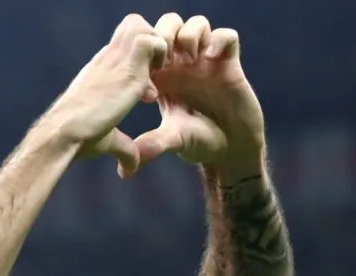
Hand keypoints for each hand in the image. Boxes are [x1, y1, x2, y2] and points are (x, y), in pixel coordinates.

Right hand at [43, 14, 167, 177]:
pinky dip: (160, 57)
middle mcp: (107, 60)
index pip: (124, 47)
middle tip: (157, 76)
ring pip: (141, 25)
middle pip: (132, 25)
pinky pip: (151, 40)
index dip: (141, 65)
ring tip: (157, 78)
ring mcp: (115, 61)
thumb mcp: (106, 141)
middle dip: (152, 45)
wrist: (64, 134)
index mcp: (101, 72)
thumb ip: (123, 149)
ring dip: (157, 48)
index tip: (145, 95)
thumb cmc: (78, 140)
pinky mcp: (126, 69)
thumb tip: (130, 170)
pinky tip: (153, 88)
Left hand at [131, 14, 265, 178]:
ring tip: (190, 57)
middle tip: (166, 56)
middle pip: (169, 25)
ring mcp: (207, 62)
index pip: (148, 45)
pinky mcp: (230, 64)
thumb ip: (152, 145)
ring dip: (190, 33)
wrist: (231, 150)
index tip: (148, 69)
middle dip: (165, 33)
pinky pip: (226, 36)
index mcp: (162, 77)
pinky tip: (211, 59)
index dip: (145, 48)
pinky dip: (218, 39)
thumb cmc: (199, 144)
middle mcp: (183, 65)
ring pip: (196, 24)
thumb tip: (125, 171)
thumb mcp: (173, 141)